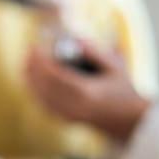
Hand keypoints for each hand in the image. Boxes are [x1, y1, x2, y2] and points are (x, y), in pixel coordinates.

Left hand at [25, 39, 150, 140]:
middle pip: (43, 86)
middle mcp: (74, 106)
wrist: (132, 122)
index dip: (40, 60)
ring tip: (27, 63)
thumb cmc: (126, 92)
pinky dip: (36, 92)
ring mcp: (69, 115)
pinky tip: (32, 82)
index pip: (54, 75)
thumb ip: (95, 51)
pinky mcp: (68, 120)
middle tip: (28, 51)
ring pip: (41, 97)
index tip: (35, 46)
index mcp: (85, 92)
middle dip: (32, 67)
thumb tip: (76, 36)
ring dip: (31, 79)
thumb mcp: (115, 67)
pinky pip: (45, 106)